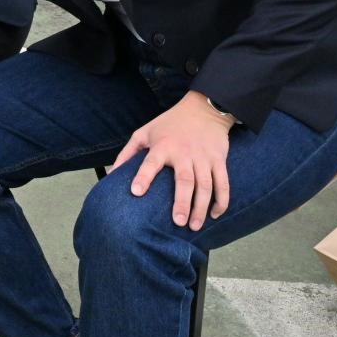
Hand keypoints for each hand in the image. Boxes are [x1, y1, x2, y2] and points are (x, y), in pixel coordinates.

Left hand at [111, 91, 232, 230]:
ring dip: (201, 207)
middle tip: (178, 222)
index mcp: (162, 146)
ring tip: (194, 226)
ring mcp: (203, 157)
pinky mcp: (219, 159)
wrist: (203, 109)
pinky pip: (223, 182)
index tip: (136, 193)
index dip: (143, 176)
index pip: (151, 162)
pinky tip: (215, 214)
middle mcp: (184, 152)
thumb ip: (128, 153)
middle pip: (184, 180)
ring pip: (205, 185)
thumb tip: (113, 173)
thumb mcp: (144, 132)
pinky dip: (222, 200)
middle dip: (182, 202)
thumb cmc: (169, 124)